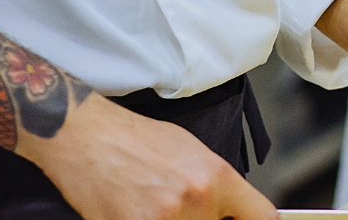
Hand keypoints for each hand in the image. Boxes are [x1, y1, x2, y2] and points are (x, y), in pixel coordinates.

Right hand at [22, 94, 275, 219]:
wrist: (86, 136)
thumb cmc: (135, 140)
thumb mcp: (190, 150)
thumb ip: (216, 185)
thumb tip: (233, 212)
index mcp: (217, 175)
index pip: (261, 216)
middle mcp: (197, 199)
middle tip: (180, 208)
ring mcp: (165, 217)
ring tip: (152, 206)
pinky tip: (135, 212)